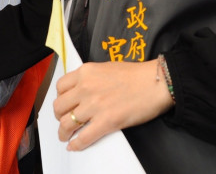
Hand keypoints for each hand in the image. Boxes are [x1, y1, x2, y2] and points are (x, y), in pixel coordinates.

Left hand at [53, 59, 173, 150]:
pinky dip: (76, 144)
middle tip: (63, 121)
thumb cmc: (136, 75)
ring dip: (64, 132)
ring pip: (67, 123)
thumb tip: (82, 90)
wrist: (156, 82)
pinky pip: (83, 137)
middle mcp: (86, 87)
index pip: (60, 87)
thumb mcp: (105, 68)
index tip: (63, 105)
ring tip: (65, 136)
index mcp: (85, 72)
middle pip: (60, 106)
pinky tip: (73, 146)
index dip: (60, 98)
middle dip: (59, 116)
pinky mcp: (106, 121)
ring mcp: (95, 105)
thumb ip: (91, 78)